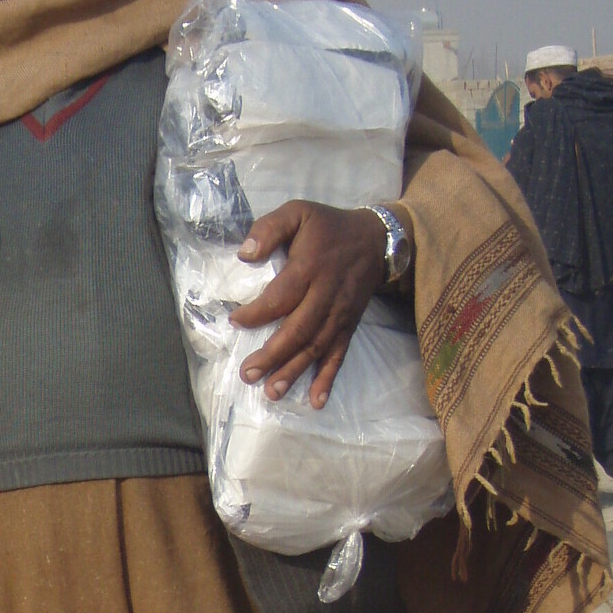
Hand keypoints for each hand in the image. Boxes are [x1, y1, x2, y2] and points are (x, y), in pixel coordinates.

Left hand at [228, 201, 386, 408]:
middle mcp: (326, 295)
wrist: (377, 239)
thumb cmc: (328, 227)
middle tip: (247, 373)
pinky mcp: (350, 325)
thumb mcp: (298, 212)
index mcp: (310, 267)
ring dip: (295, 371)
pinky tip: (315, 401)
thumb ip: (270, 228)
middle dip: (273, 355)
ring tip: (272, 392)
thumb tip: (245, 254)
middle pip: (299, 329)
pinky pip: (339, 355)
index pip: (282, 296)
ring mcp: (341, 314)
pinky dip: (328, 379)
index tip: (235, 323)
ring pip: (317, 347)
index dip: (258, 312)